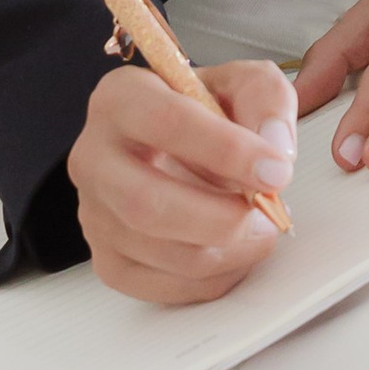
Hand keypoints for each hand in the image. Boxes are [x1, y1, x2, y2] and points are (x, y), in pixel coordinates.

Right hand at [67, 57, 297, 305]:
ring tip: (260, 229)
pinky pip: (159, 286)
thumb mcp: (242, 83)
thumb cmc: (204, 112)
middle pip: (145, 203)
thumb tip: (275, 149)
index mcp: (121, 98)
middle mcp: (94, 157)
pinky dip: (211, 279)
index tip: (275, 170)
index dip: (226, 151)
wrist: (176, 144)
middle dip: (219, 218)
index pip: (165, 123)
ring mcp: (95, 213)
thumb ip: (266, 100)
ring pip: (157, 251)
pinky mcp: (108, 258)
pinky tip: (235, 253)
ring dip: (225, 251)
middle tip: (267, 214)